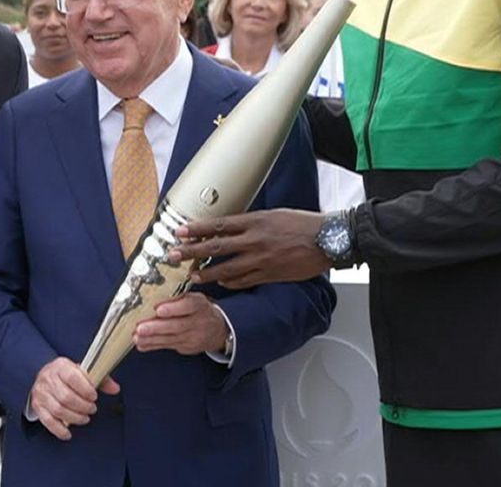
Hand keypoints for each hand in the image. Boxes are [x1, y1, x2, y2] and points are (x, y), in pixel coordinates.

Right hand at [28, 357, 119, 440]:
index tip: (94, 396)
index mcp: (61, 367)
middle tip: (92, 409)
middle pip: (66, 397)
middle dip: (83, 406)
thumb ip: (100, 379)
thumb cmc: (66, 374)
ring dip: (75, 418)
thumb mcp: (82, 371)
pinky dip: (59, 430)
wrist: (45, 375)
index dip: (85, 389)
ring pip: (58, 410)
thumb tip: (115, 388)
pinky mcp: (38, 407)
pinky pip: (48, 421)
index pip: (72, 377)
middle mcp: (49, 380)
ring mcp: (42, 394)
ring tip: (85, 418)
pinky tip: (68, 432)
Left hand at [134, 293, 227, 355]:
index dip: (173, 308)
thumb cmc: (201, 309)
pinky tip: (141, 344)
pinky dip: (153, 346)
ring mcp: (192, 337)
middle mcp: (197, 322)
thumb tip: (156, 297)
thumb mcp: (195, 298)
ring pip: (170, 338)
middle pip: (177, 326)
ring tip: (136, 336)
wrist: (218, 330)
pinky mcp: (186, 347)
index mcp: (200, 305)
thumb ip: (178, 297)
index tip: (158, 309)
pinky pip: (168, 346)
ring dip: (151, 338)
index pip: (188, 306)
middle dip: (156, 328)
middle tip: (140, 328)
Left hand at [171, 209, 330, 289]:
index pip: (219, 225)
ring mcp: (261, 259)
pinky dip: (229, 283)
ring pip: (226, 268)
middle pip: (216, 246)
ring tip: (192, 276)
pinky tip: (220, 284)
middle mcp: (255, 240)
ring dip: (207, 272)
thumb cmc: (303, 224)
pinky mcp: (270, 274)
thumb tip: (232, 226)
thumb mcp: (274, 215)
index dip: (197, 228)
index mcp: (255, 221)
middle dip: (192, 251)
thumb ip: (252, 222)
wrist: (326, 240)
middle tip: (174, 254)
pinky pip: (244, 281)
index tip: (181, 231)